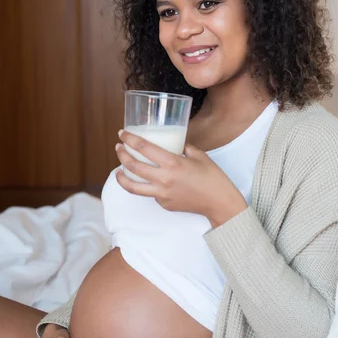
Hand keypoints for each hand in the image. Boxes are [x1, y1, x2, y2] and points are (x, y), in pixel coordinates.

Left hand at [116, 130, 246, 227]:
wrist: (219, 203)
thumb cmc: (213, 177)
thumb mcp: (199, 155)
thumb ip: (183, 147)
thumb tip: (173, 142)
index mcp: (172, 163)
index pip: (143, 148)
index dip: (130, 139)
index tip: (122, 134)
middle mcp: (163, 179)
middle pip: (133, 166)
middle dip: (122, 155)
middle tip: (119, 148)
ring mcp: (162, 194)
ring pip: (133, 186)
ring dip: (122, 177)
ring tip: (118, 171)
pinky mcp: (164, 204)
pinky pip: (150, 193)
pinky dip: (147, 186)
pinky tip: (149, 181)